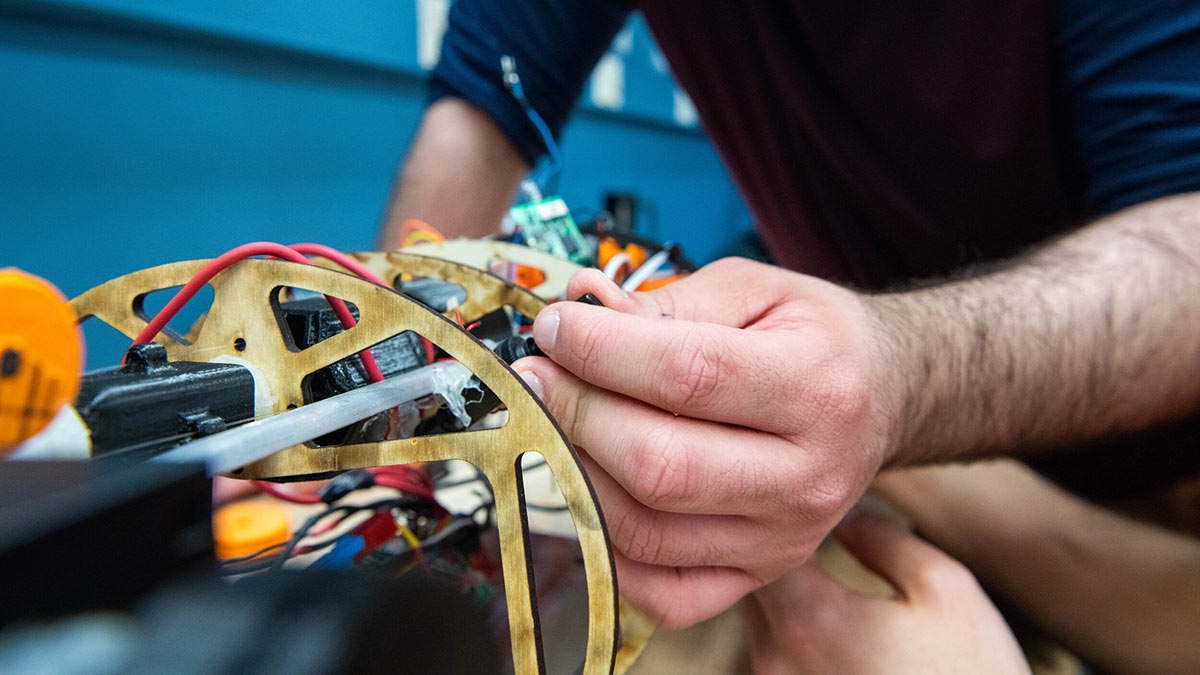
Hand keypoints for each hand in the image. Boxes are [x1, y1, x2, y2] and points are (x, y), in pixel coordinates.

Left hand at [511, 258, 906, 626]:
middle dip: (577, 412)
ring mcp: (785, 539)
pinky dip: (606, 547)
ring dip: (576, 472)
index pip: (689, 375)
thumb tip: (581, 305)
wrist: (882, 397)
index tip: (554, 327)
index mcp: (819, 386)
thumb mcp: (756, 290)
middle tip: (538, 373)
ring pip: (648, 531)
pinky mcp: (761, 574)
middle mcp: (810, 476)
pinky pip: (662, 591)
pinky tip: (587, 488)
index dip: (602, 351)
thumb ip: (667, 301)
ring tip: (552, 422)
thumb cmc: (811, 337)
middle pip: (661, 464)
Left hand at [744, 510, 1030, 674]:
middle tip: (813, 530)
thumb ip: (884, 540)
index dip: (785, 513)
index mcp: (806, 617)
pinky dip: (788, 631)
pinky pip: (770, 654)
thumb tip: (845, 517)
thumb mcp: (947, 591)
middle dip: (773, 551)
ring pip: (753, 618)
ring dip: (779, 592)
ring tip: (822, 575)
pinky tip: (831, 628)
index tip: (815, 503)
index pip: (759, 539)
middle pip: (744, 580)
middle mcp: (773, 657)